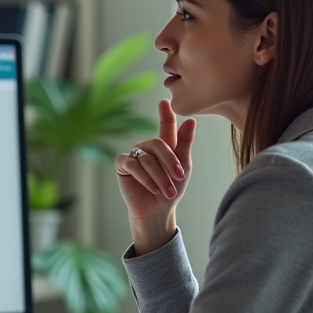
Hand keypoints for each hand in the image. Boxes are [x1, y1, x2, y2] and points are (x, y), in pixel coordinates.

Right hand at [115, 100, 195, 252]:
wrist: (158, 210)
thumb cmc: (171, 189)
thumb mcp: (183, 167)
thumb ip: (185, 144)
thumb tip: (190, 121)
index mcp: (163, 145)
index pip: (165, 126)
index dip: (165, 114)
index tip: (164, 101)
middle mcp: (147, 147)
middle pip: (158, 144)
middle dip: (170, 162)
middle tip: (178, 178)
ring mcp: (134, 154)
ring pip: (147, 158)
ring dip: (160, 176)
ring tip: (166, 191)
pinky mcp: (122, 165)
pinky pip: (133, 165)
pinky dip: (145, 178)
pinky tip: (153, 189)